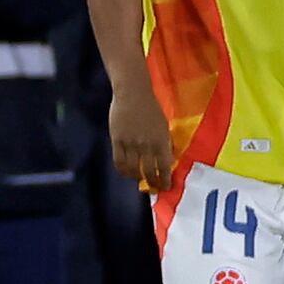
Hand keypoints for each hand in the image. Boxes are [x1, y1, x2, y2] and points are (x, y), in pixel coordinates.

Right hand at [106, 79, 173, 195]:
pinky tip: (127, 173)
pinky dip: (123, 171)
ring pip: (133, 169)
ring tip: (140, 181)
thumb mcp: (164, 125)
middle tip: (155, 188)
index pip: (165, 166)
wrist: (133, 95)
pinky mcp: (117, 140)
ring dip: (137, 178)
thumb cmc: (151, 108)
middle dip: (153, 182)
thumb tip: (166, 158)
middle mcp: (147, 144)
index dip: (165, 179)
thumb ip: (164, 142)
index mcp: (161, 140)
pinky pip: (119, 161)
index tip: (166, 187)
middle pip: (149, 171)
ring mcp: (130, 143)